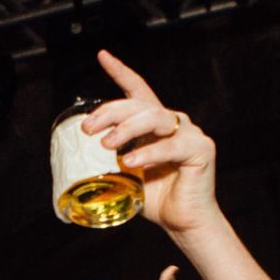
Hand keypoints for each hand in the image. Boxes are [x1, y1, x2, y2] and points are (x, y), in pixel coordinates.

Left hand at [81, 50, 219, 236]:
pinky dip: (148, 152)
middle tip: (88, 129)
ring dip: (126, 129)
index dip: (121, 72)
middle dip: (110, 112)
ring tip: (106, 145)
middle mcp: (173, 122)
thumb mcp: (126, 175)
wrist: (182, 223)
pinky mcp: (200, 148)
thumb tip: (79, 158)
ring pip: (154, 117)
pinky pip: (171, 145)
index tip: (102, 56)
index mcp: (155, 125)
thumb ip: (111, 161)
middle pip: (139, 105)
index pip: (138, 91)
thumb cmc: (156, 199)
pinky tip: (130, 161)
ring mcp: (189, 133)